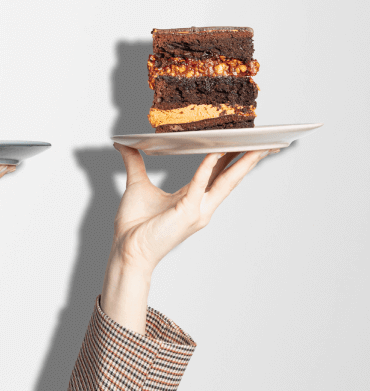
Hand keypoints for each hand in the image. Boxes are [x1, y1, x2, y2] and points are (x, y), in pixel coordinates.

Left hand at [102, 144, 273, 330]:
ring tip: (257, 146)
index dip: (232, 157)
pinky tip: (215, 153)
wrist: (127, 250)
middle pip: (230, 178)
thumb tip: (125, 144)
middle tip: (265, 141)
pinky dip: (207, 168)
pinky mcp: (187, 213)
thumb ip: (134, 163)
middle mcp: (201, 206)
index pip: (218, 174)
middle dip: (249, 159)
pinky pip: (199, 186)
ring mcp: (197, 211)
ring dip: (242, 163)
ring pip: (226, 182)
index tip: (244, 141)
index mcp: (192, 199)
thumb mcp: (137, 186)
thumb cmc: (133, 225)